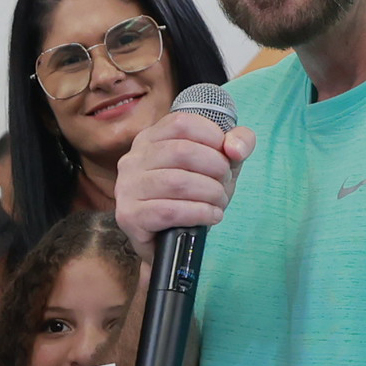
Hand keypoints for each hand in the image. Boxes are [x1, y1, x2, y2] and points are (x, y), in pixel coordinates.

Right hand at [113, 110, 255, 260]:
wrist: (172, 242)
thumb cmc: (193, 197)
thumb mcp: (220, 163)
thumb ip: (238, 142)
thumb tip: (236, 148)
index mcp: (150, 139)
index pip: (182, 123)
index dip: (212, 137)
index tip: (226, 156)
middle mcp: (132, 159)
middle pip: (182, 151)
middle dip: (215, 168)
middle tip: (224, 184)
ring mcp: (126, 188)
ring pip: (177, 182)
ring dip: (209, 193)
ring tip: (219, 203)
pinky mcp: (129, 216)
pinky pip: (169, 211)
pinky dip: (199, 213)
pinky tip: (212, 216)